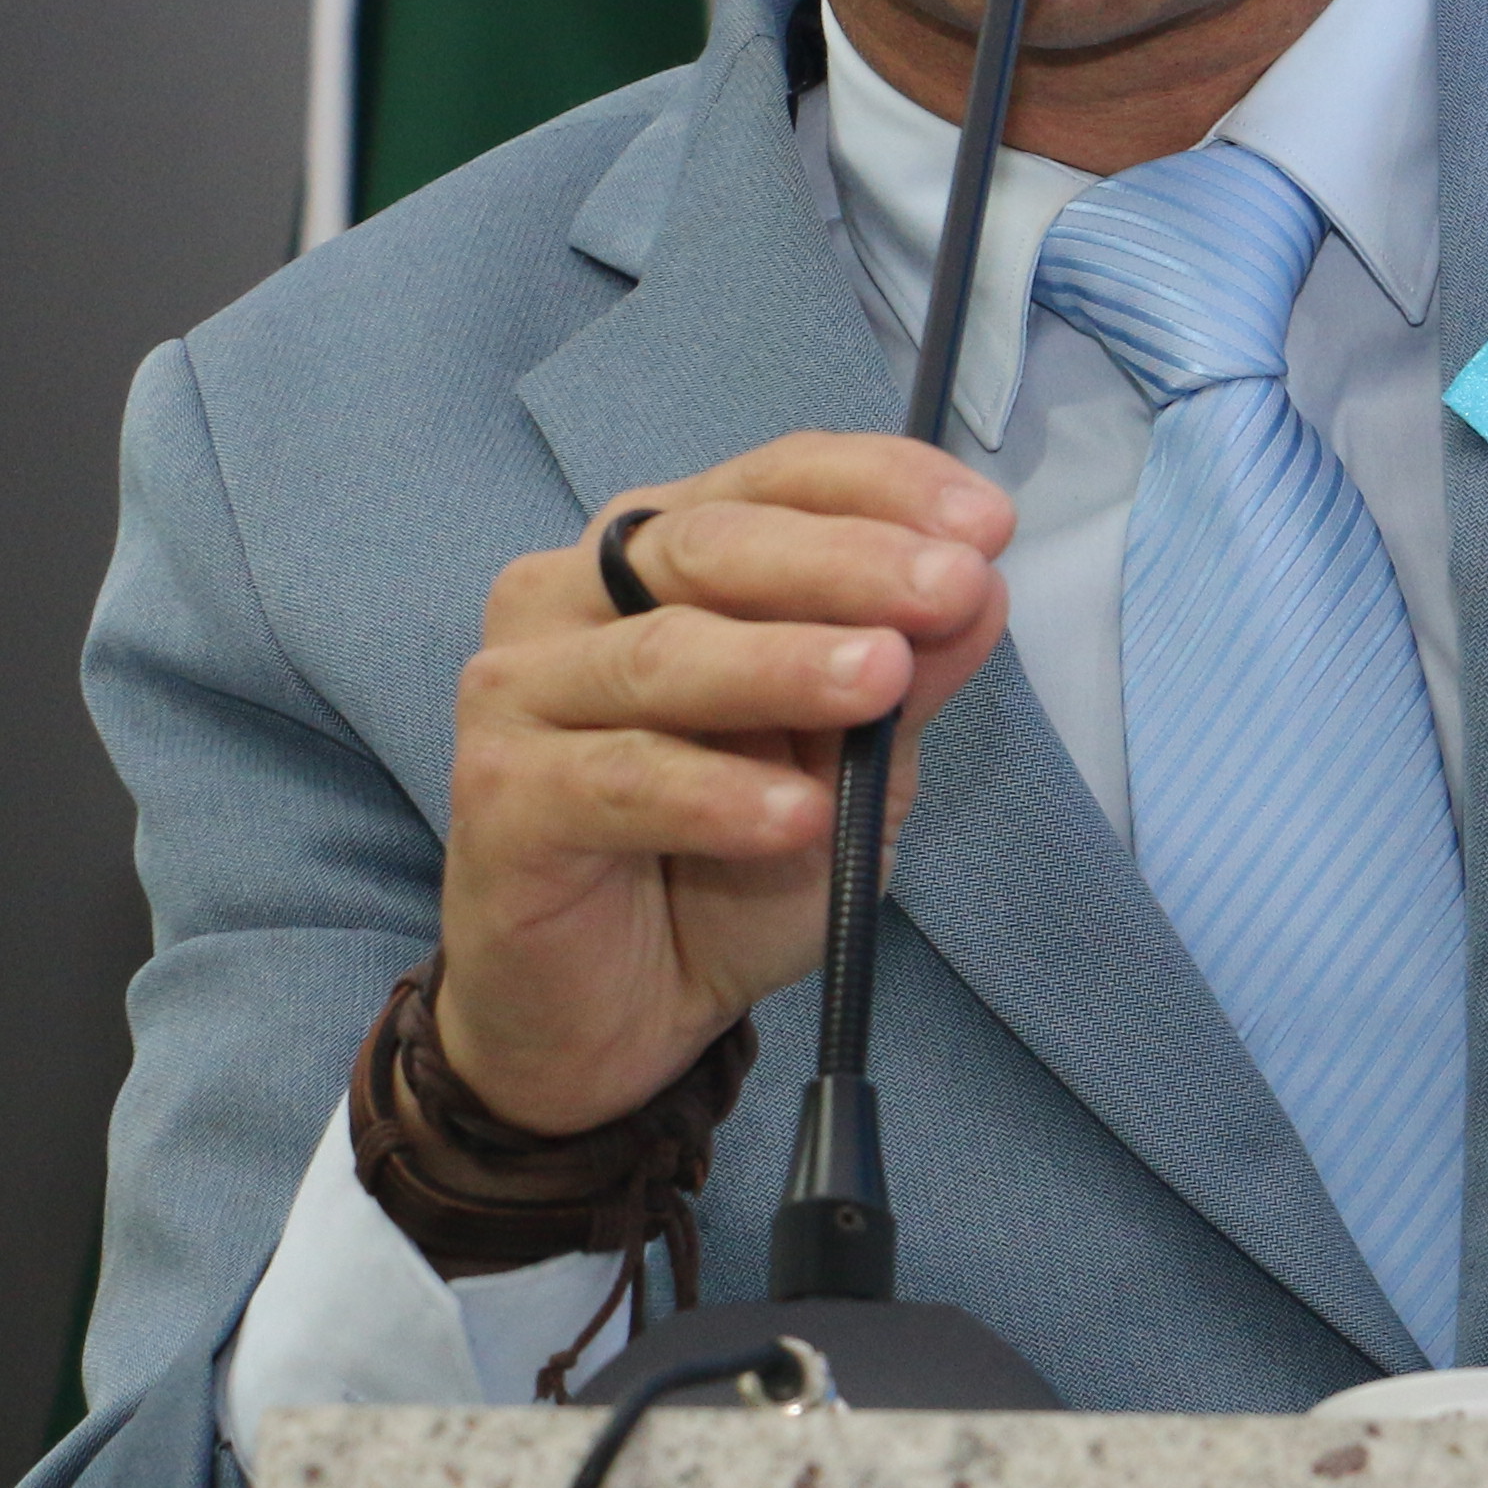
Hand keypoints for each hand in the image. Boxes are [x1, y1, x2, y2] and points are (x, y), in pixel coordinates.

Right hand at [439, 434, 1014, 1135]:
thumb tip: (983, 587)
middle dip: (846, 562)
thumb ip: (905, 676)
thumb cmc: (733, 858)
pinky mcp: (498, 792)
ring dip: (782, 663)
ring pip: (662, 655)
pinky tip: (798, 814)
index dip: (882, 487)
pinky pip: (619, 780)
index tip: (989, 525)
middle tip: (952, 586)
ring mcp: (522, 687)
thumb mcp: (852, 763)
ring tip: (879, 679)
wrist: (624, 1009)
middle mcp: (576, 594)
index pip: (773, 478)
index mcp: (665, 556)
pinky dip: (718, 794)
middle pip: (711, 546)